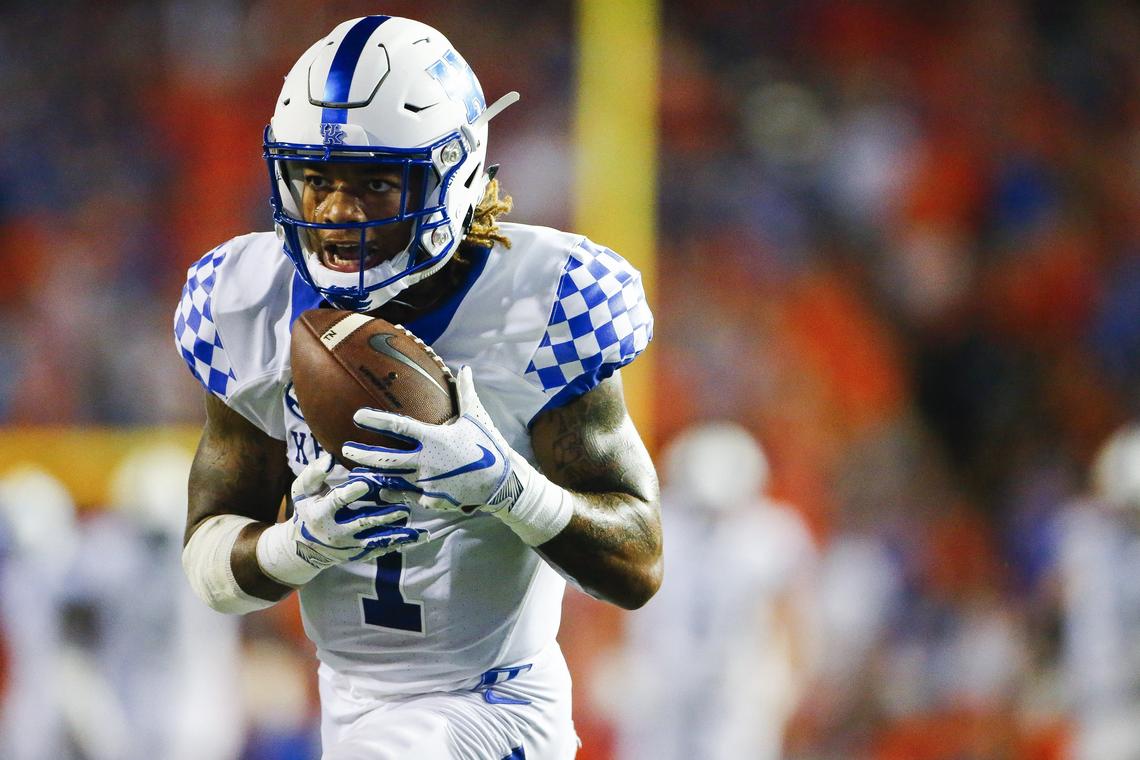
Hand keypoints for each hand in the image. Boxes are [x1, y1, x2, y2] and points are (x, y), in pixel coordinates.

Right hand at [255, 453, 427, 586]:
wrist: (303, 547)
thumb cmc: (305, 509)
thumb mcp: (302, 491)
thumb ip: (314, 474)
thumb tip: (330, 459)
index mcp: (320, 513)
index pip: (338, 501)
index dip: (352, 492)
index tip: (367, 483)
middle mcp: (335, 533)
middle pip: (362, 523)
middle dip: (383, 516)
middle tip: (404, 507)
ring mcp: (349, 546)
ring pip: (376, 540)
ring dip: (397, 533)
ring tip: (416, 527)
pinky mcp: (359, 554)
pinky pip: (381, 550)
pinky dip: (400, 543)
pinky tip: (418, 537)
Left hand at [342, 366, 516, 512]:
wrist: (503, 483)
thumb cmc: (489, 446)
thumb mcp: (477, 418)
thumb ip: (466, 394)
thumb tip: (465, 369)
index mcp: (434, 439)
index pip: (398, 427)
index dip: (375, 421)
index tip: (358, 416)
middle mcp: (426, 462)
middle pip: (386, 458)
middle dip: (363, 453)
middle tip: (346, 449)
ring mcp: (427, 483)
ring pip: (392, 480)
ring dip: (373, 475)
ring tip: (357, 471)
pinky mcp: (432, 500)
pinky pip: (408, 497)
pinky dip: (394, 494)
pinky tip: (383, 492)